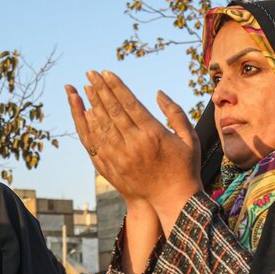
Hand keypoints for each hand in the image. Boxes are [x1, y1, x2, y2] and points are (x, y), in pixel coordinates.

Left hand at [66, 71, 201, 231]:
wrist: (173, 200)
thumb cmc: (185, 167)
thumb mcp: (189, 138)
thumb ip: (175, 112)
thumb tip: (158, 93)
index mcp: (154, 134)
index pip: (130, 104)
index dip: (116, 86)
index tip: (106, 72)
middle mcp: (134, 144)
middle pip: (113, 111)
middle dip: (100, 90)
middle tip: (90, 73)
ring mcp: (121, 157)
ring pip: (102, 126)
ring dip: (92, 105)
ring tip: (85, 87)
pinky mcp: (113, 168)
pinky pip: (97, 144)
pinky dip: (90, 127)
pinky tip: (86, 114)